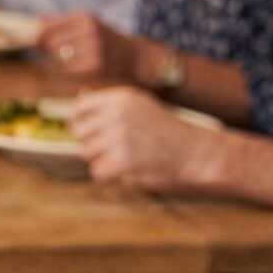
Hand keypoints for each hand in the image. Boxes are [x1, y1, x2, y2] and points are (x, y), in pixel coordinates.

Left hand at [38, 12, 138, 85]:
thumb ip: (61, 21)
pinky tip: (69, 70)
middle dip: (45, 49)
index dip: (36, 34)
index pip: (47, 26)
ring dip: (54, 61)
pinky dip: (63, 72)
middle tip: (47, 52)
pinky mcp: (95, 68)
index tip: (33, 40)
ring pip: (58, 58)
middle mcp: (89, 32)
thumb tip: (34, 21)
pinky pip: (68, 71)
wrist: (133, 56)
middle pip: (51, 42)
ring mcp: (93, 50)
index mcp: (85, 18)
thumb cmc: (104, 38)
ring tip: (63, 60)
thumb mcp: (87, 22)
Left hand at [68, 87, 218, 190]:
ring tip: (124, 156)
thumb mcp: (139, 106)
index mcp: (120, 97)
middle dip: (92, 143)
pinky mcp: (123, 160)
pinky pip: (97, 171)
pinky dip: (108, 174)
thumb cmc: (164, 130)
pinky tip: (126, 168)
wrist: (194, 152)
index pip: (79, 108)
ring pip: (86, 153)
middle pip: (80, 133)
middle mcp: (117, 114)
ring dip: (101, 159)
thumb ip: (110, 105)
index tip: (88, 132)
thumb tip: (78, 100)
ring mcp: (120, 137)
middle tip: (114, 148)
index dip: (78, 122)